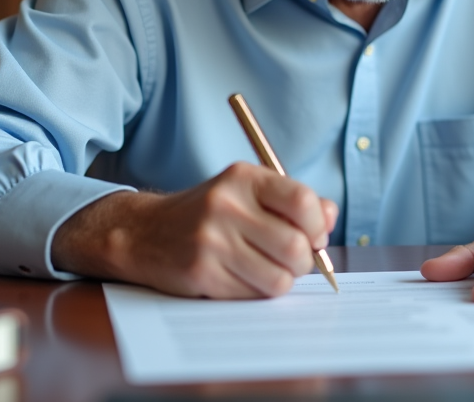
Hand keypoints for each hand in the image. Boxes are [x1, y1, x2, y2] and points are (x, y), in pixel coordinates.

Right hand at [52, 162, 337, 298]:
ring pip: (279, 279)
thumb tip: (329, 217)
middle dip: (304, 262)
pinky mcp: (202, 273)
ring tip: (266, 270)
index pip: (303, 202)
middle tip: (293, 261)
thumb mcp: (246, 193)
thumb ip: (292, 201)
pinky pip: (253, 296)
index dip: (318, 225)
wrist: (144, 232)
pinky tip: (240, 278)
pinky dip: (256, 293)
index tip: (314, 235)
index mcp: (243, 178)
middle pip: (296, 247)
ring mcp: (212, 241)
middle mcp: (226, 205)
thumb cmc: (208, 213)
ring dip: (281, 281)